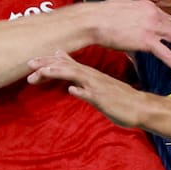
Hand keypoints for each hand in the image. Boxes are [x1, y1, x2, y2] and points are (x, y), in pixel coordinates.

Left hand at [28, 52, 149, 126]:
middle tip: (29, 63)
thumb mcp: (98, 88)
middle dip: (48, 64)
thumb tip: (69, 82)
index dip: (49, 61)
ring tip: (44, 72)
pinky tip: (72, 90)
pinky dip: (82, 92)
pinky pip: (92, 95)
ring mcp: (98, 88)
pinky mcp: (104, 100)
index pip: (66, 64)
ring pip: (77, 76)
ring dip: (60, 73)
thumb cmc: (119, 99)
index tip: (32, 61)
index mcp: (90, 75)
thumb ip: (85, 85)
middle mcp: (93, 78)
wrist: (141, 108)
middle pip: (67, 67)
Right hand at [91, 0, 170, 77]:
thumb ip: (134, 13)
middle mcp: (154, 15)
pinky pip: (167, 54)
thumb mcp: (124, 6)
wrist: (95, 21)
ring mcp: (152, 28)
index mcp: (148, 6)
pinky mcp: (147, 41)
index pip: (169, 15)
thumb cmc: (103, 14)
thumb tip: (134, 21)